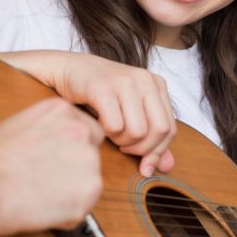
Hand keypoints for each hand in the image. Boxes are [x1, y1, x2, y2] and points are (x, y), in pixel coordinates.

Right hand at [0, 51, 175, 176]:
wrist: (66, 68)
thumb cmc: (99, 94)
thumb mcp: (129, 113)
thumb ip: (150, 139)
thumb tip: (167, 168)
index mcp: (156, 84)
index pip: (170, 128)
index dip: (157, 151)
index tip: (142, 164)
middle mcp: (144, 79)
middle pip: (159, 131)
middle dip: (140, 148)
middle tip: (122, 146)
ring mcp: (124, 81)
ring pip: (138, 131)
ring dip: (121, 141)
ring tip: (110, 133)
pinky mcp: (102, 87)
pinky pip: (114, 125)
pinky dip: (106, 133)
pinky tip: (99, 125)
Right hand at [0, 98, 103, 236]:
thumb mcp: (19, 126)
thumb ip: (46, 131)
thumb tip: (52, 146)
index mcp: (63, 111)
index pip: (88, 132)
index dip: (71, 151)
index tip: (55, 161)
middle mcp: (81, 133)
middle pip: (91, 158)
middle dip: (72, 172)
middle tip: (42, 181)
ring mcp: (87, 164)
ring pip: (88, 185)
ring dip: (68, 194)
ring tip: (36, 194)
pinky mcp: (86, 196)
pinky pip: (80, 211)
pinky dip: (63, 216)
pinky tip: (38, 208)